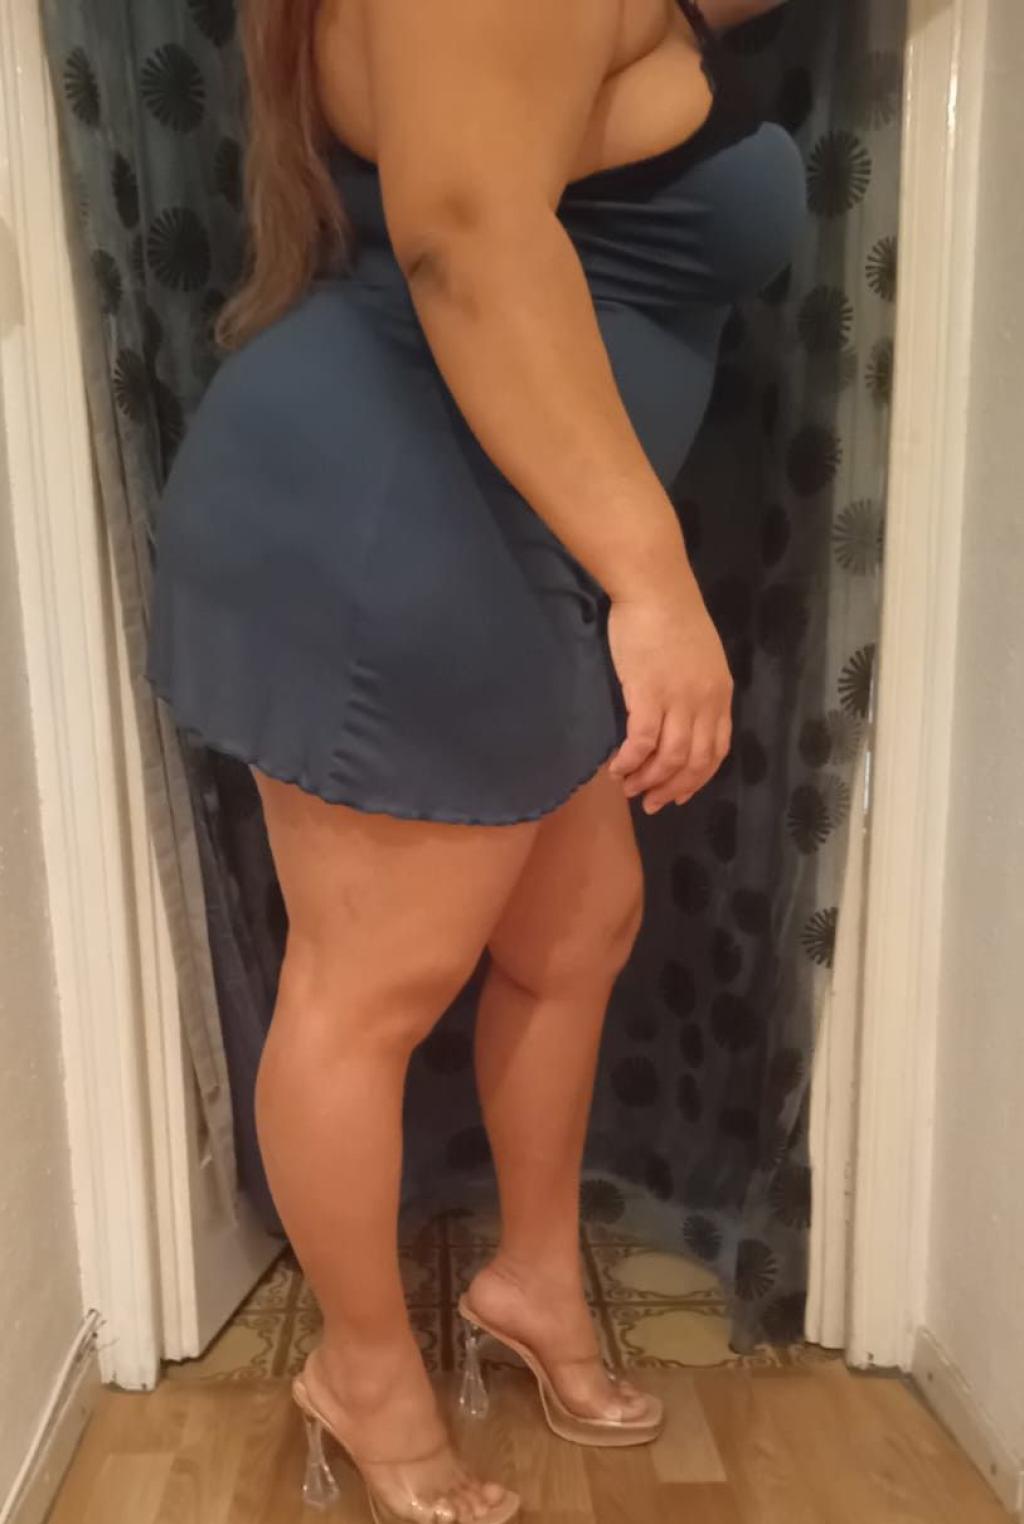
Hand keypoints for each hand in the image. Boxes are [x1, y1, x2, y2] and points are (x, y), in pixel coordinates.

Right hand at [605, 585, 732, 813]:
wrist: (655, 587)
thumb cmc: (672, 615)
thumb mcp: (701, 656)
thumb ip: (698, 688)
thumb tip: (682, 716)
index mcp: (720, 693)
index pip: (716, 750)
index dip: (696, 779)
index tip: (678, 795)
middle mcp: (705, 702)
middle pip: (694, 761)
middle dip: (672, 788)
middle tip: (650, 802)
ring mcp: (678, 699)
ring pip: (670, 757)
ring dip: (648, 779)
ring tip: (629, 788)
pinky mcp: (649, 693)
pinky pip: (641, 741)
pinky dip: (630, 761)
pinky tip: (616, 767)